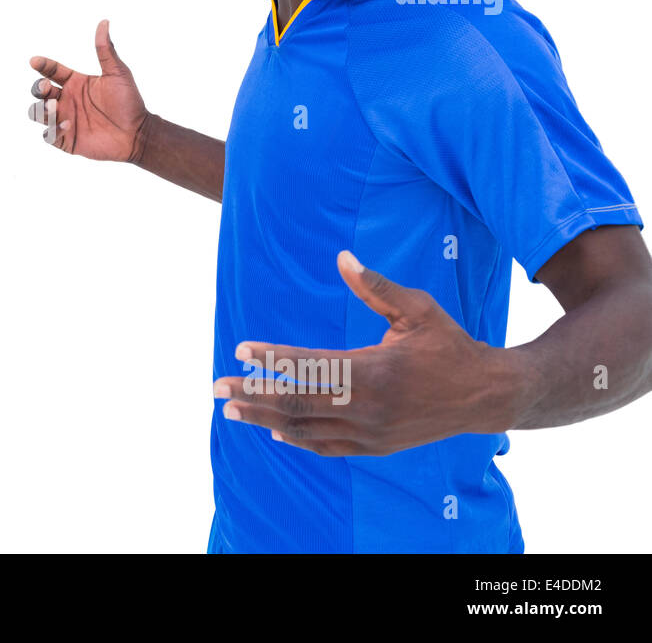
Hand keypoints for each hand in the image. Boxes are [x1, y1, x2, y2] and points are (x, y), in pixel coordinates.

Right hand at [28, 19, 149, 161]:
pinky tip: (67, 125)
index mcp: (75, 82)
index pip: (52, 71)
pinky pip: (49, 135)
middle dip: (38, 88)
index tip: (35, 61)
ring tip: (53, 107)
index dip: (42, 65)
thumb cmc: (129, 102)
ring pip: (37, 113)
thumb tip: (104, 22)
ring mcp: (65, 120)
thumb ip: (106, 50)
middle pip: (39, 91)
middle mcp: (67, 100)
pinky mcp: (67, 140)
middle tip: (46, 88)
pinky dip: (52, 130)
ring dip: (40, 110)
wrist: (137, 133)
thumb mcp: (117, 73)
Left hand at [212, 250, 526, 455]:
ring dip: (264, 419)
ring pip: (306, 430)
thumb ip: (376, 287)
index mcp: (375, 371)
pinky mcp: (377, 448)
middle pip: (296, 404)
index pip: (308, 366)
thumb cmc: (449, 344)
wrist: (487, 395)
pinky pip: (327, 447)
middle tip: (216, 386)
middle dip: (252, 394)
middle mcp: (369, 407)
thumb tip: (343, 257)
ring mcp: (372, 433)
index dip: (271, 359)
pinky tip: (273, 431)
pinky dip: (298, 440)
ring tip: (231, 409)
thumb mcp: (418, 308)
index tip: (240, 351)